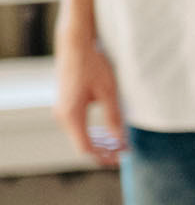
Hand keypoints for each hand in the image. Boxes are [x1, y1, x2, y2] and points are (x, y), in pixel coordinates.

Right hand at [53, 28, 124, 166]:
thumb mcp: (109, 92)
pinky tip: (107, 132)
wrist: (75, 45)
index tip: (121, 159)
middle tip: (123, 154)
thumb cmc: (93, 66)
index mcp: (72, 115)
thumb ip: (114, 118)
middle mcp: (62, 116)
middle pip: (81, 144)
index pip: (85, 148)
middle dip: (102, 151)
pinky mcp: (65, 105)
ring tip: (118, 145)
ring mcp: (61, 111)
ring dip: (98, 142)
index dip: (103, 156)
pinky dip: (91, 132)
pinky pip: (77, 126)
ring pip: (79, 136)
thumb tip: (121, 141)